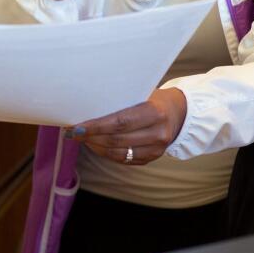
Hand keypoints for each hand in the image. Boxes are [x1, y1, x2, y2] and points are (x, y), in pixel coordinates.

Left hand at [68, 88, 187, 165]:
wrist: (180, 112)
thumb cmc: (153, 98)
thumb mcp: (142, 93)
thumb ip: (120, 101)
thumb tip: (87, 105)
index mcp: (155, 113)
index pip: (120, 122)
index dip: (96, 126)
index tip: (77, 126)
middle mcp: (158, 133)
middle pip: (117, 140)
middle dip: (91, 137)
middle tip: (73, 132)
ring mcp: (157, 149)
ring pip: (118, 153)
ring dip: (96, 147)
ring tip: (81, 138)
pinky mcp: (152, 158)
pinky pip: (124, 160)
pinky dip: (106, 153)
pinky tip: (95, 145)